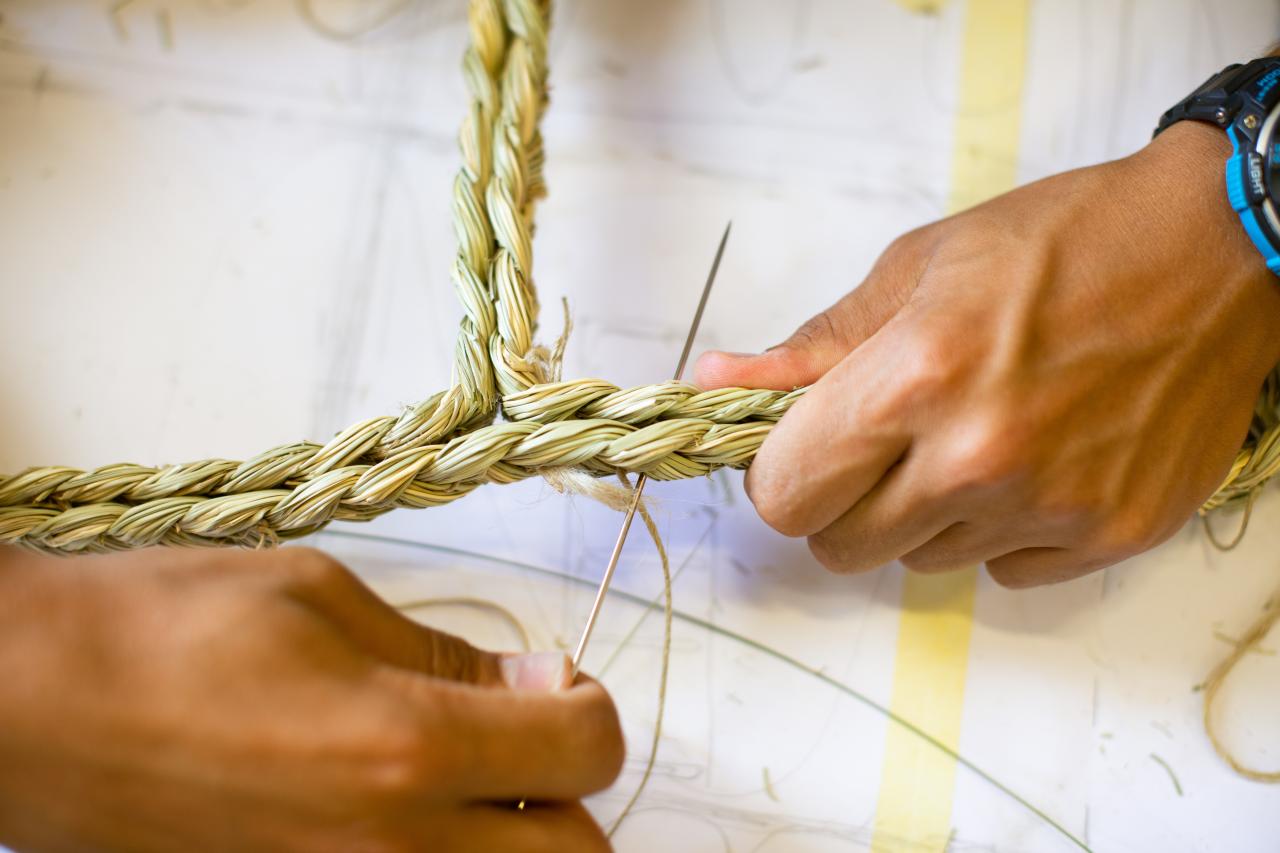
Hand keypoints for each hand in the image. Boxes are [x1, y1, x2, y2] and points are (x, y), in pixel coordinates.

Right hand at [0, 546, 622, 851]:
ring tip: (458, 780)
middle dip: (568, 797)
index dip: (590, 707)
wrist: (29, 707)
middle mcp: (390, 850)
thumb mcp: (322, 599)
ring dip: (512, 841)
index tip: (555, 684)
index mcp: (404, 748)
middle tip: (520, 741)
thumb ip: (450, 657)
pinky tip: (394, 812)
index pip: (587, 752)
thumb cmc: (163, 629)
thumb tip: (543, 681)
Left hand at [698, 122, 1279, 586]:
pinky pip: (1003, 569)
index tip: (798, 451)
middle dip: (841, 503)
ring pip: (920, 561)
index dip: (780, 475)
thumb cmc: (1062, 242)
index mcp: (916, 377)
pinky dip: (1000, 528)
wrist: (1216, 250)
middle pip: (840, 549)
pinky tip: (1036, 458)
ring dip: (925, 513)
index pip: (786, 496)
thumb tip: (716, 378)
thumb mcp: (919, 270)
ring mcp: (1050, 505)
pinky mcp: (1109, 534)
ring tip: (977, 433)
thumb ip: (813, 345)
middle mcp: (979, 456)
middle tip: (882, 445)